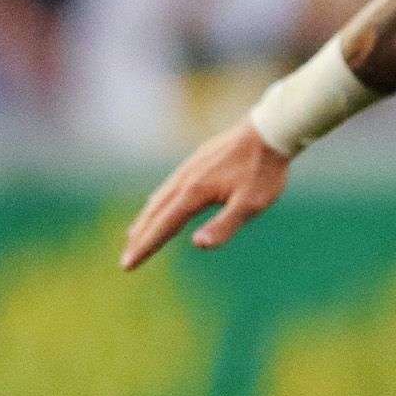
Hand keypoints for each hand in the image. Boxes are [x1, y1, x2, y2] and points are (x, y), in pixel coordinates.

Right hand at [119, 117, 291, 270]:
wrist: (269, 131)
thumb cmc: (264, 171)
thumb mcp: (251, 204)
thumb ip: (224, 225)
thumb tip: (197, 245)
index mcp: (195, 193)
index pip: (163, 226)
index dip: (145, 247)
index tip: (127, 265)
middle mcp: (185, 180)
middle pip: (155, 214)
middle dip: (140, 238)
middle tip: (126, 258)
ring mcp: (189, 169)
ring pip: (159, 198)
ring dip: (145, 219)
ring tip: (133, 234)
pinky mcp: (196, 161)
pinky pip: (169, 186)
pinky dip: (158, 201)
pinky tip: (160, 203)